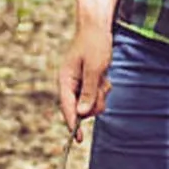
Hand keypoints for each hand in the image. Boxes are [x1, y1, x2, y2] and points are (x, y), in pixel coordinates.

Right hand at [58, 21, 113, 139]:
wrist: (97, 29)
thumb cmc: (95, 45)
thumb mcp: (94, 69)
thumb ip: (88, 92)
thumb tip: (81, 113)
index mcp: (65, 80)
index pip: (67, 107)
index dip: (72, 123)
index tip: (77, 139)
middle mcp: (70, 84)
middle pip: (82, 108)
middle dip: (95, 102)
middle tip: (101, 86)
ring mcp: (79, 84)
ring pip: (92, 104)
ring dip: (101, 94)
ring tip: (103, 77)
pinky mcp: (88, 83)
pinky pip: (98, 96)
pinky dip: (103, 89)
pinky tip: (104, 76)